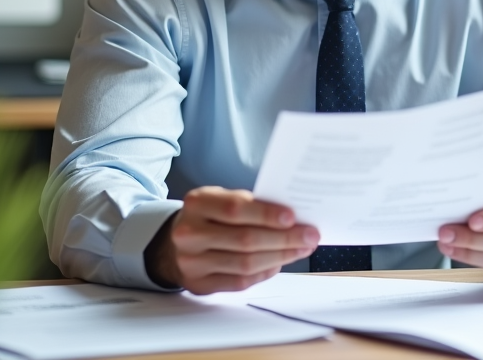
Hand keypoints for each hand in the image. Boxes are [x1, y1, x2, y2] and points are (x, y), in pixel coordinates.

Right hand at [145, 186, 318, 294]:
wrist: (174, 242)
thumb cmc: (208, 216)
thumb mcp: (220, 199)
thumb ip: (249, 205)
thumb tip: (292, 217)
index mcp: (197, 203)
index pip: (235, 209)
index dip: (267, 214)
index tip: (293, 217)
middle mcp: (189, 233)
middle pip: (245, 239)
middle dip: (284, 238)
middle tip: (309, 235)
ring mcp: (192, 262)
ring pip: (245, 263)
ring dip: (280, 257)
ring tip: (301, 249)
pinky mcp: (199, 284)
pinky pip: (239, 282)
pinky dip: (264, 272)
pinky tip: (279, 262)